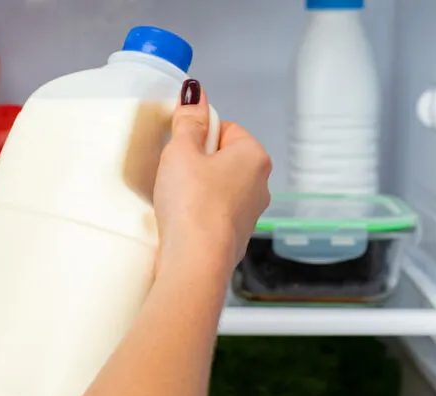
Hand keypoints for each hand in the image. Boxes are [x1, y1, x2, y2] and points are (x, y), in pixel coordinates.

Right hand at [153, 79, 271, 270]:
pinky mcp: (234, 237)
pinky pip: (212, 215)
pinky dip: (197, 215)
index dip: (197, 136)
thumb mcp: (181, 152)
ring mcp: (249, 214)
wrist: (196, 262)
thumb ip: (188, 121)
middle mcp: (260, 185)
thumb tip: (195, 93)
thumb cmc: (193, 207)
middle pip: (222, 159)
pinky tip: (181, 221)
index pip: (224, 128)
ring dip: (196, 190)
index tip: (180, 148)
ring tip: (176, 200)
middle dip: (197, 164)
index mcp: (254, 157)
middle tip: (175, 175)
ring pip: (217, 188)